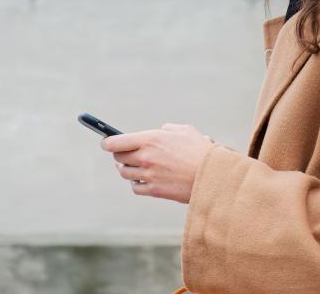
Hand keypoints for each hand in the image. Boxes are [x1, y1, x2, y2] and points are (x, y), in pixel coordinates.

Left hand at [100, 123, 215, 203]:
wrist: (213, 175)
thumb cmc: (200, 150)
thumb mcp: (184, 131)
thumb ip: (166, 129)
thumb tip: (157, 132)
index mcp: (151, 139)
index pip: (115, 141)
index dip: (107, 141)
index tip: (106, 142)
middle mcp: (145, 157)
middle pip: (118, 157)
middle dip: (120, 154)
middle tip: (125, 153)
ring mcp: (148, 175)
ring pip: (124, 173)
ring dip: (127, 169)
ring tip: (135, 165)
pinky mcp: (154, 191)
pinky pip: (135, 187)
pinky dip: (136, 183)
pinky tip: (144, 178)